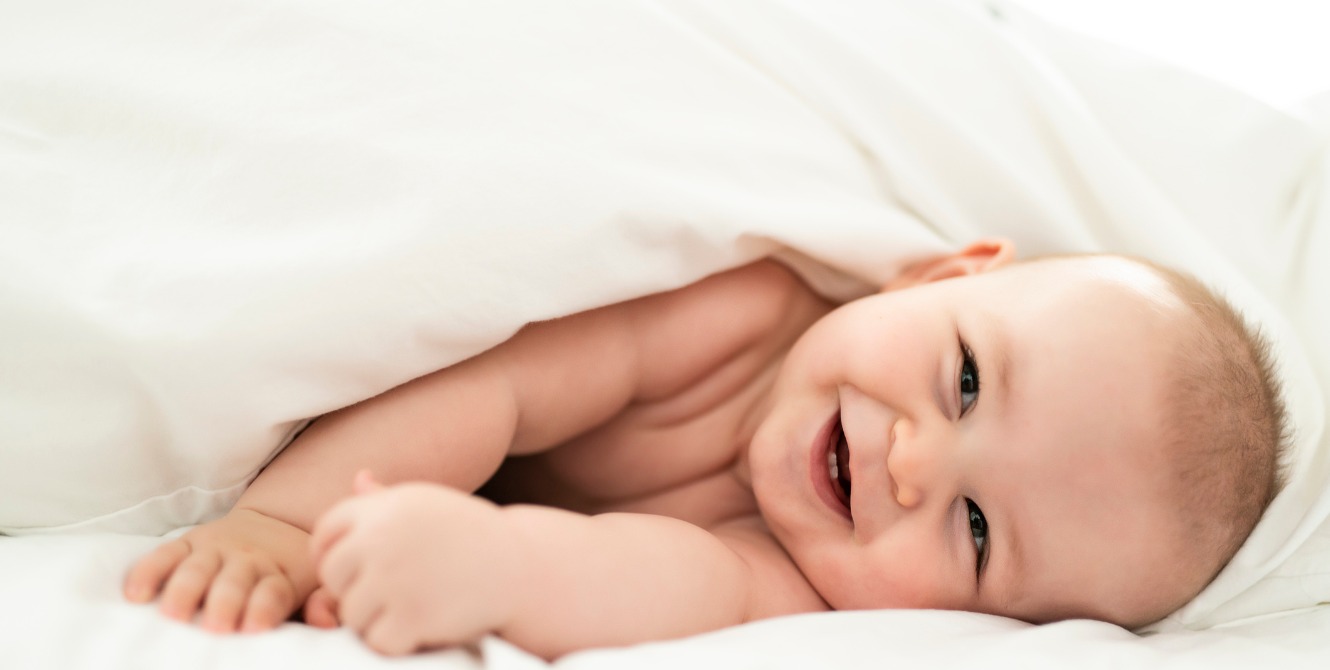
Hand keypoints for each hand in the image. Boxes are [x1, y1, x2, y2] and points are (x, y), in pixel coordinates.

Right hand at [123, 508, 317, 631]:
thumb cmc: (293, 571)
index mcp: (282, 573)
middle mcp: (248, 558)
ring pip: (198, 569)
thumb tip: (327, 620)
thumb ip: (324, 603)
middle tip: (215, 627)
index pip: (275, 591)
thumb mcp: (317, 584)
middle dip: (225, 602)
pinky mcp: (187, 543)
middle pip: (236, 580)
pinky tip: (136, 595)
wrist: (274, 526)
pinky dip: (148, 572)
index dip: (265, 608)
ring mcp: (215, 549)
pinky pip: (164, 555)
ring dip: (185, 591)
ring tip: (172, 616)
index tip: (254, 628)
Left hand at [310, 471, 522, 654]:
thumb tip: (359, 478)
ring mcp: (394, 578)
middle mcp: (383, 537)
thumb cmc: (475, 538)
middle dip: (353, 590)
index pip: (326, 531)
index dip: (332, 554)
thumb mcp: (433, 507)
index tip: (356, 568)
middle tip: (390, 593)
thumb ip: (388, 500)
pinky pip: (377, 641)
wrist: (525, 568)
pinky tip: (423, 626)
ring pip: (351, 613)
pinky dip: (398, 642)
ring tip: (413, 607)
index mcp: (386, 506)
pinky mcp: (411, 616)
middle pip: (332, 575)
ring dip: (376, 619)